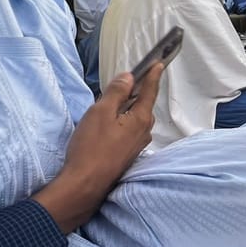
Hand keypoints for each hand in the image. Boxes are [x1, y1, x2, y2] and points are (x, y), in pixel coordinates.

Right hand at [32, 65, 162, 232]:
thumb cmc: (91, 146)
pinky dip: (123, 123)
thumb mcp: (100, 112)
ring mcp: (138, 145)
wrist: (86, 183)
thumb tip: (128, 77)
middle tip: (121, 85)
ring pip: (135, 119)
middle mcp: (145, 131)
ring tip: (109, 107)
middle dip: (135, 94)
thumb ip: (116, 93)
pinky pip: (129, 131)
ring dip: (126, 110)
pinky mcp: (129, 154)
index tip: (159, 64)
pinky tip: (108, 126)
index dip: (153, 76)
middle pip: (142, 105)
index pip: (150, 91)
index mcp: (141, 118)